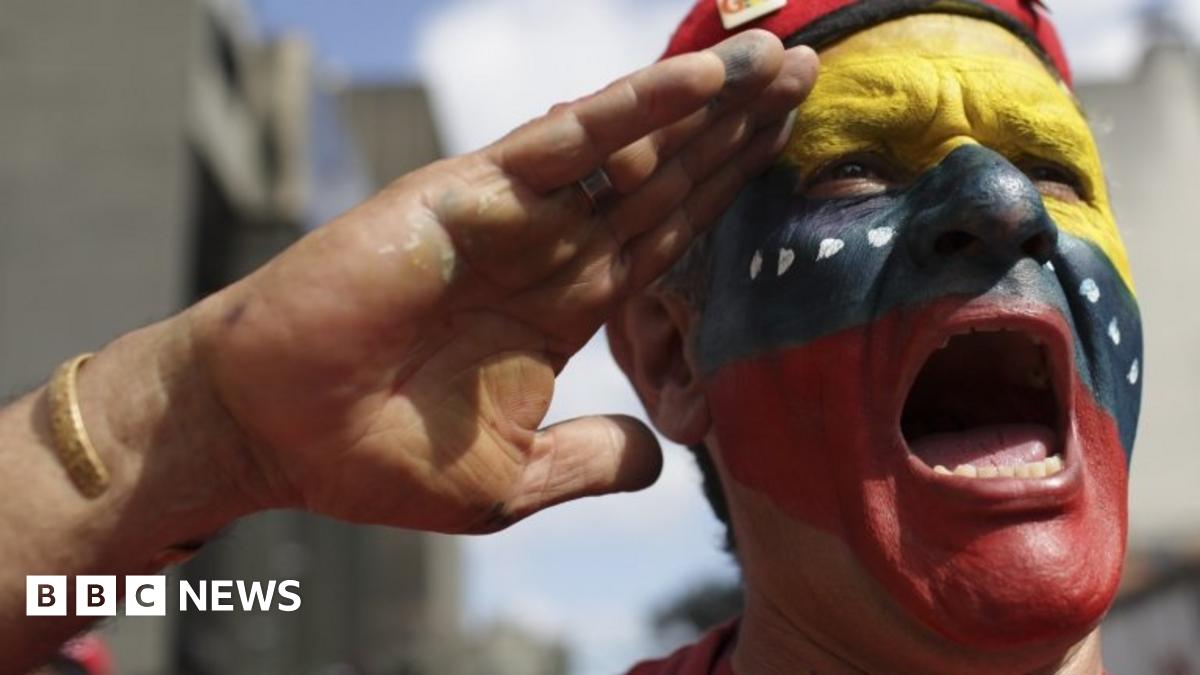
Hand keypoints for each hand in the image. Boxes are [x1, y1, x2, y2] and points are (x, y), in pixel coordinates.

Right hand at [192, 30, 817, 532]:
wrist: (275, 431)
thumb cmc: (377, 458)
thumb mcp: (510, 482)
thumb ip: (589, 461)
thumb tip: (660, 458)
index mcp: (563, 308)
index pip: (668, 237)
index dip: (729, 194)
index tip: (788, 152)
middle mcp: (549, 250)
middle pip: (669, 180)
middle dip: (740, 132)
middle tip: (809, 77)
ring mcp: (515, 216)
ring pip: (633, 147)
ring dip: (709, 104)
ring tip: (780, 59)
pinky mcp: (472, 195)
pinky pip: (568, 142)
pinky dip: (635, 110)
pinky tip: (700, 81)